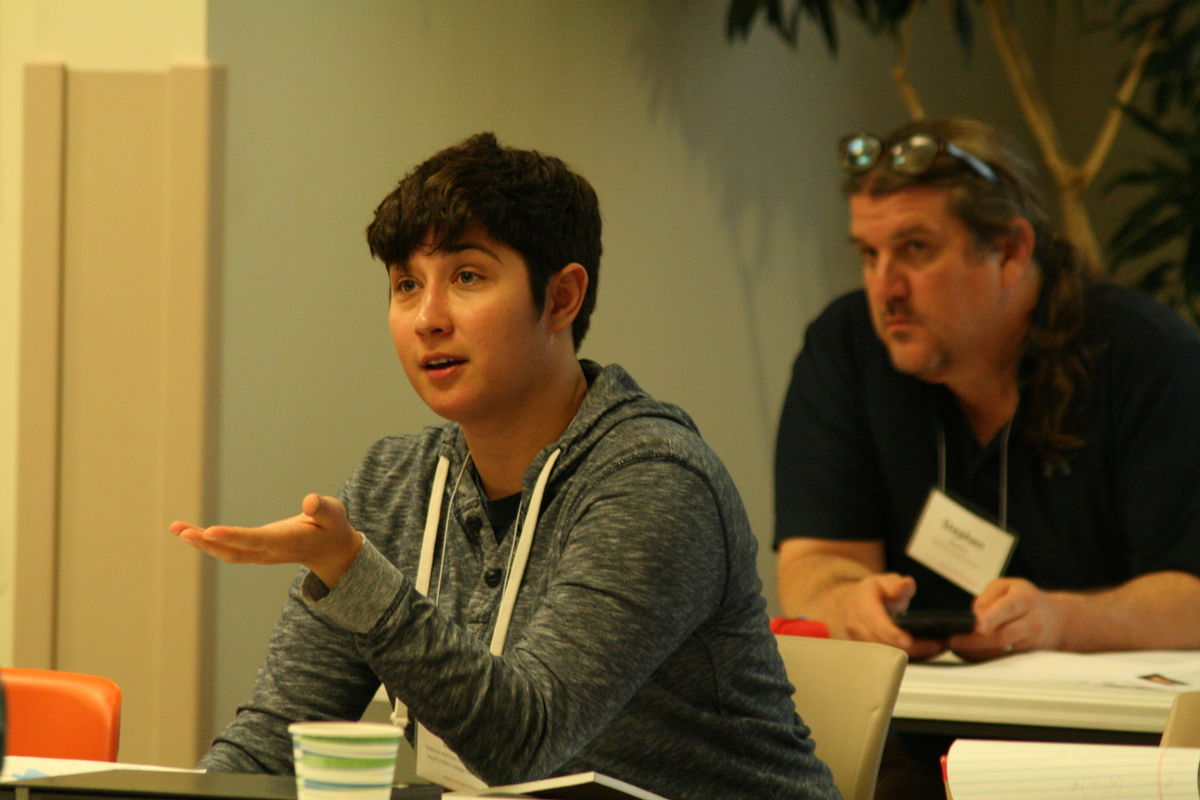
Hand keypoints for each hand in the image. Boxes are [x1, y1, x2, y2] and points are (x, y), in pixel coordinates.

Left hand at [169, 493, 363, 587]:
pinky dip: (206, 542)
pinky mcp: (254, 551)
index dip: (234, 537)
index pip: (257, 540)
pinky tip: (187, 531)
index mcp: (288, 541)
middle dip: (207, 542)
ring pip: (226, 553)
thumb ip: (323, 508)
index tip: (210, 532)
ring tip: (175, 528)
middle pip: (234, 551)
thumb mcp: (334, 513)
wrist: (330, 551)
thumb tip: (310, 501)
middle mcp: (270, 552)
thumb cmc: (332, 526)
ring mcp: (261, 554)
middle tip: (181, 531)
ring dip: (200, 543)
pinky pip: (227, 550)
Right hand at [843, 573, 944, 659]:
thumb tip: (907, 583)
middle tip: (936, 645)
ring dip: (911, 655)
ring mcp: (859, 642)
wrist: (852, 605)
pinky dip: (907, 659)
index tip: (908, 641)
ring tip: (935, 649)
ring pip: (886, 657)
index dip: (892, 634)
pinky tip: (924, 654)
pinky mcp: (866, 654)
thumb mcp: (884, 582)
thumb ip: (897, 585)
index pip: (876, 623)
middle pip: (883, 645)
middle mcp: (857, 626)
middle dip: (910, 649)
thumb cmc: (872, 594)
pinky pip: (887, 661)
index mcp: (862, 605)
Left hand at [948, 577, 1063, 660]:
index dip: (993, 617)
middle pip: (1004, 635)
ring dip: (977, 651)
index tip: (978, 626)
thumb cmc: (1025, 599)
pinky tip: (969, 653)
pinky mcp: (1027, 654)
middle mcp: (1032, 621)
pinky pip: (1004, 658)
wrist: (1057, 619)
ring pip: (1003, 650)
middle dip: (976, 641)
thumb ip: (987, 597)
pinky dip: (985, 656)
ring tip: (957, 648)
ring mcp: (1032, 640)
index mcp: (1024, 598)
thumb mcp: (1007, 586)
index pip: (1008, 608)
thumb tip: (975, 614)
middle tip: (955, 641)